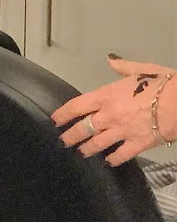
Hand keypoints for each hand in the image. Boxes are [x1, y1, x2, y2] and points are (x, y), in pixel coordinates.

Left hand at [52, 57, 175, 166]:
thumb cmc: (164, 84)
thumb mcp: (142, 70)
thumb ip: (123, 68)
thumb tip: (111, 60)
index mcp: (107, 96)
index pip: (77, 106)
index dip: (63, 114)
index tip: (56, 120)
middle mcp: (109, 115)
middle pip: (83, 128)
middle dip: (70, 136)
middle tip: (64, 140)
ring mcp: (122, 131)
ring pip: (97, 144)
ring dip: (87, 149)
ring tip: (81, 152)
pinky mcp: (138, 144)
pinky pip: (120, 155)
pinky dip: (113, 159)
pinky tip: (108, 161)